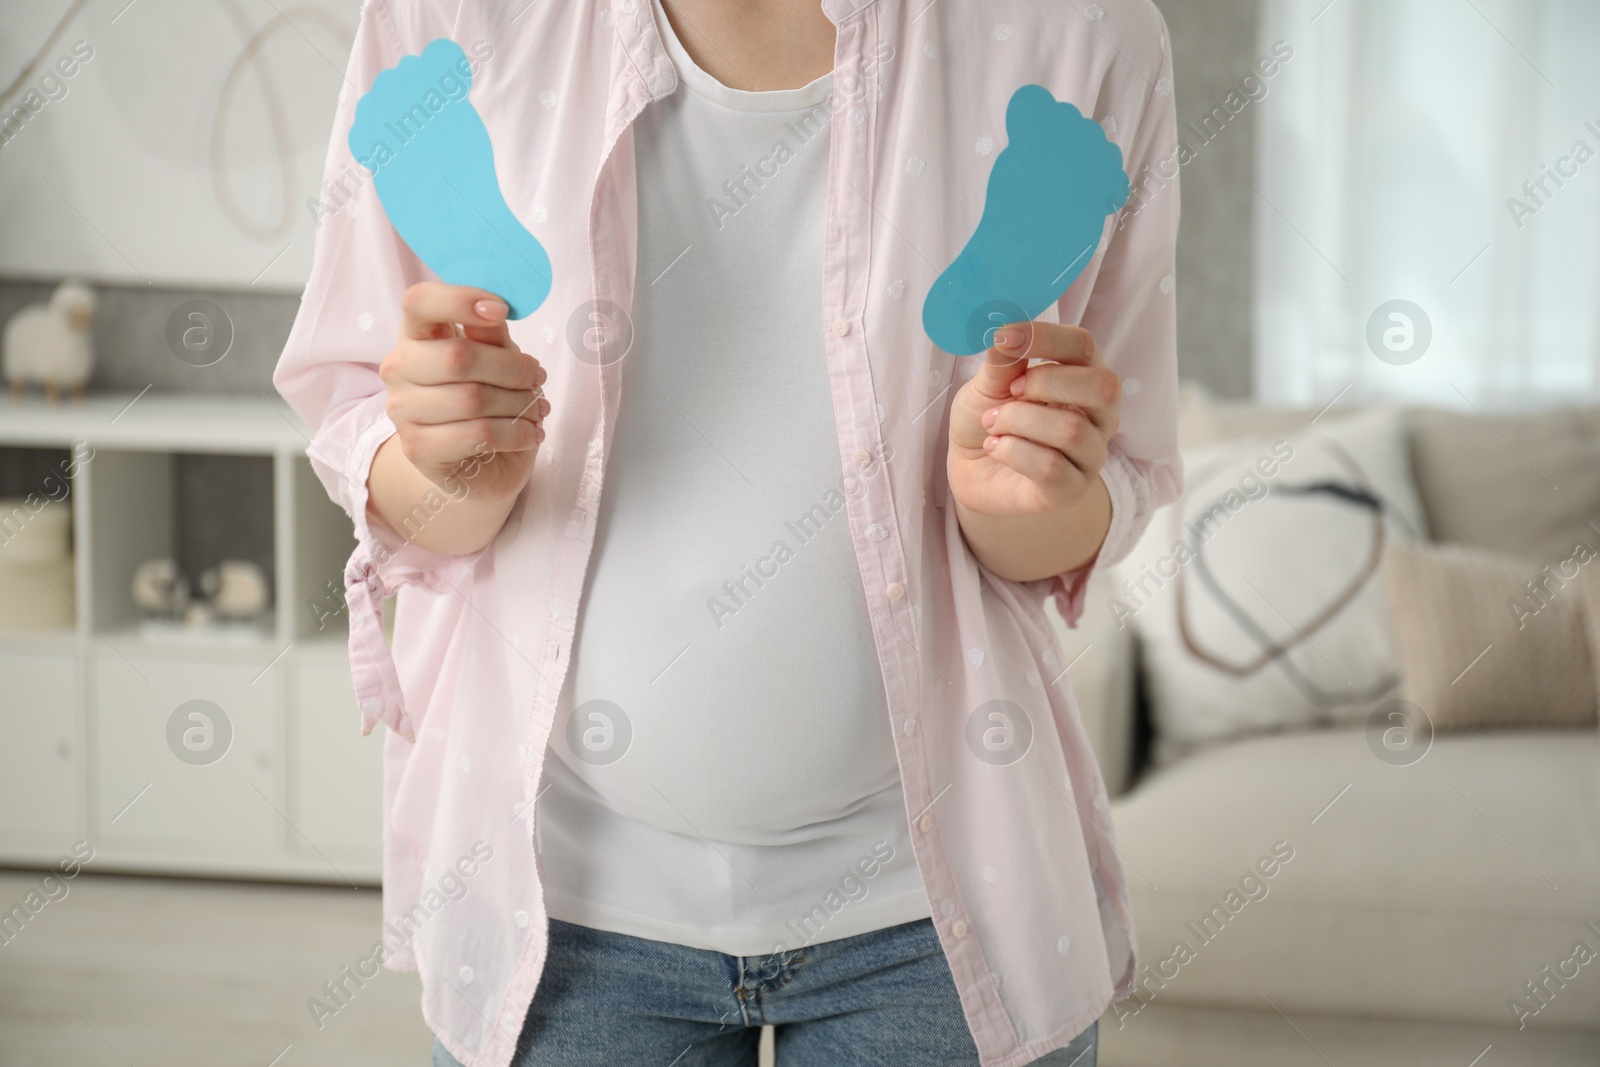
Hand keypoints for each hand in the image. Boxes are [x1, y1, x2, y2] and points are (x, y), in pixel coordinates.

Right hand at [379, 282, 548, 503]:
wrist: (480, 460)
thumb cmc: (488, 398)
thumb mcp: (496, 358)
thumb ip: (491, 334)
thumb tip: (495, 309)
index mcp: (415, 334)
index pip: (420, 302)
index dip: (460, 300)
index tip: (501, 309)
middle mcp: (399, 368)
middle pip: (457, 356)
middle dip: (512, 369)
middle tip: (537, 378)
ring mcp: (403, 410)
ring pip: (472, 399)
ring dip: (520, 404)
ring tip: (537, 410)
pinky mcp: (417, 448)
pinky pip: (478, 434)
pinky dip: (516, 434)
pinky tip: (529, 434)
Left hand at [947, 321, 1120, 517]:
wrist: (971, 469)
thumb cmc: (989, 418)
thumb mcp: (988, 383)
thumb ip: (1002, 361)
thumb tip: (1004, 334)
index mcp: (1084, 376)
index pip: (1084, 345)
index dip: (1045, 337)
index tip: (1003, 337)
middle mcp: (1099, 415)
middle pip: (1102, 386)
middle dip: (1045, 382)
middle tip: (1010, 391)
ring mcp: (1090, 455)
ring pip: (1071, 430)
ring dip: (1017, 421)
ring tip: (992, 425)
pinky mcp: (1071, 490)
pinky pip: (1051, 467)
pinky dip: (1013, 452)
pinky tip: (996, 448)